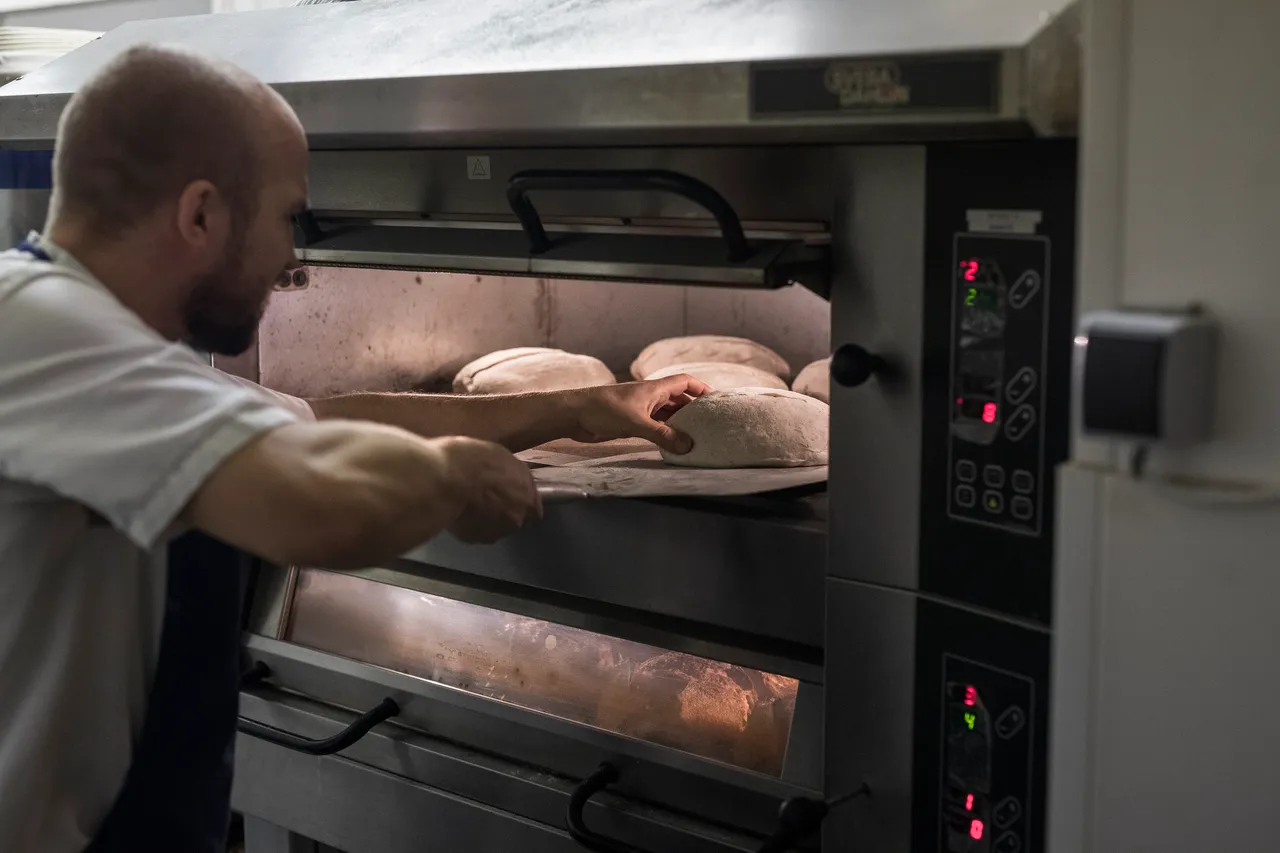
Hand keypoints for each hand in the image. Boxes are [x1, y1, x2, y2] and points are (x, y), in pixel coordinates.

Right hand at [435, 436, 541, 542]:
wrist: (445, 478)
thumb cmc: (474, 460)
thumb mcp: (502, 456)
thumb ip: (512, 475)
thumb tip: (510, 478)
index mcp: (528, 499)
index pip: (533, 509)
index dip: (521, 501)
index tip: (511, 494)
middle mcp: (515, 521)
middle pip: (513, 520)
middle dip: (502, 510)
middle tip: (486, 495)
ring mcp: (492, 533)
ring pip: (493, 528)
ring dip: (485, 518)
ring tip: (470, 502)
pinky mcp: (470, 538)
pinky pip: (472, 531)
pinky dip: (468, 524)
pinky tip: (459, 510)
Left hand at [565, 374, 710, 453]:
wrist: (574, 415)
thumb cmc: (603, 410)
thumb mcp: (636, 423)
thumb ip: (662, 435)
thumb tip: (688, 446)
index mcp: (654, 389)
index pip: (685, 382)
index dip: (701, 388)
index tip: (716, 401)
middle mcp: (650, 397)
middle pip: (679, 399)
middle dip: (694, 410)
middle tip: (710, 424)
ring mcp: (641, 410)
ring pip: (667, 415)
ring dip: (680, 424)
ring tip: (696, 436)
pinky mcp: (632, 423)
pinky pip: (656, 427)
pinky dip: (666, 434)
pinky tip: (673, 444)